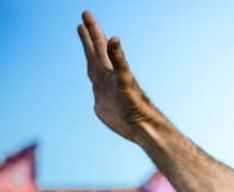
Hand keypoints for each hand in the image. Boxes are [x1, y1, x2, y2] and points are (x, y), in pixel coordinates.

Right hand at [77, 11, 159, 142]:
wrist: (141, 127)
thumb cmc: (136, 104)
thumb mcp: (125, 79)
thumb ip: (119, 59)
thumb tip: (114, 37)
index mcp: (110, 69)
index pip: (99, 44)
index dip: (92, 29)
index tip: (86, 13)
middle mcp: (106, 76)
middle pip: (95, 51)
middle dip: (89, 35)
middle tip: (84, 19)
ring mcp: (104, 88)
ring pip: (93, 64)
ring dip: (90, 51)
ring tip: (85, 39)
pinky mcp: (102, 101)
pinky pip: (95, 85)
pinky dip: (92, 76)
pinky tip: (93, 75)